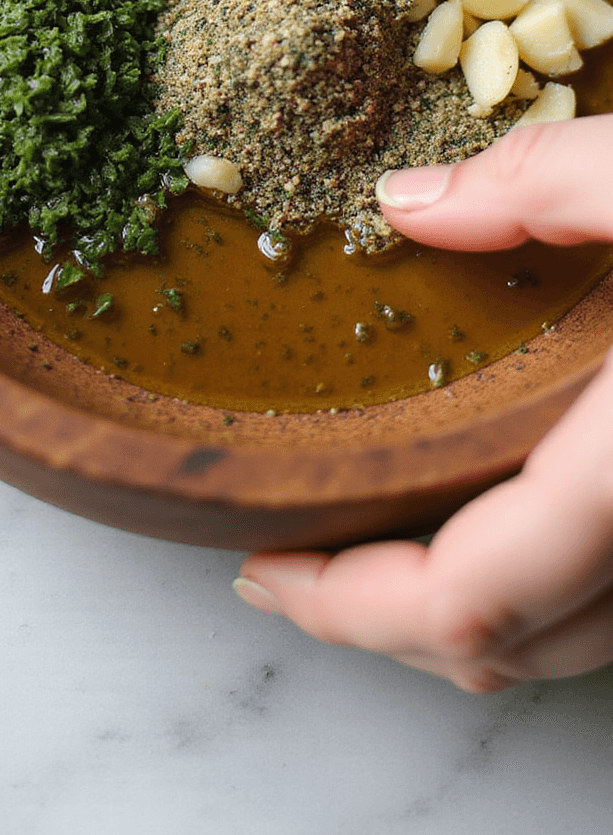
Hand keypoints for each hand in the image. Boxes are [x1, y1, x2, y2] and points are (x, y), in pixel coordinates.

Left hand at [234, 117, 612, 691]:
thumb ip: (544, 185)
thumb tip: (404, 205)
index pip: (467, 601)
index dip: (345, 608)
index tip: (257, 567)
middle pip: (501, 649)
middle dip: (376, 624)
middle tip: (282, 566)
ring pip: (563, 647)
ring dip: (451, 619)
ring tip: (361, 546)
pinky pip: (607, 608)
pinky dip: (528, 592)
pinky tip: (483, 514)